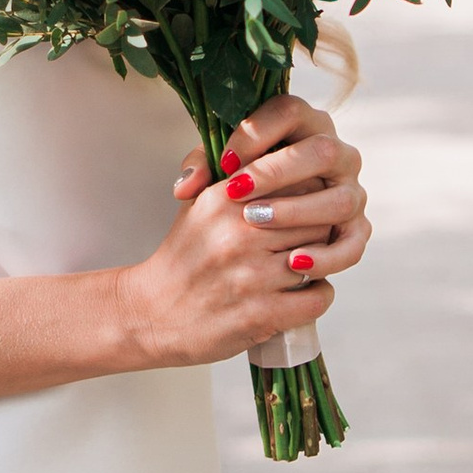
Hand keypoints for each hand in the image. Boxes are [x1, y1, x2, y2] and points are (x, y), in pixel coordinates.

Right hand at [115, 92, 370, 373]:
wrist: (152, 314)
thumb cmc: (184, 259)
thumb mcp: (198, 206)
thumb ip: (235, 177)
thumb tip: (286, 157)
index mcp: (225, 200)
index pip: (298, 183)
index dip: (309, 197)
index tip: (307, 207)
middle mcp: (239, 235)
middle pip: (315, 220)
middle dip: (318, 232)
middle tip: (310, 240)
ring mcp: (251, 277)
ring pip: (320, 259)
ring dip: (319, 265)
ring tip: (304, 267)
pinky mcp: (261, 315)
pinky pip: (318, 298)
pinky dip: (318, 296)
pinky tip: (303, 294)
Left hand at [172, 93, 369, 270]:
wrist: (263, 232)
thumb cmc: (241, 189)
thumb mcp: (219, 172)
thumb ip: (202, 169)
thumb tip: (185, 188)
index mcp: (305, 126)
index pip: (290, 111)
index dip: (256, 133)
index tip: (223, 161)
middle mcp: (337, 154)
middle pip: (322, 150)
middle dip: (276, 171)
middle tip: (235, 191)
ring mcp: (352, 192)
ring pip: (340, 199)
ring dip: (298, 211)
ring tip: (256, 221)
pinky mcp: (357, 230)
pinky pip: (352, 244)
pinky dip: (328, 256)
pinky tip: (294, 263)